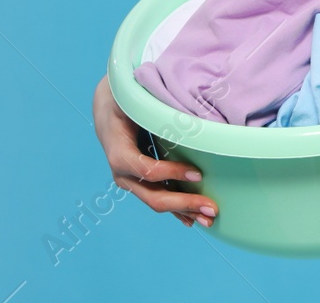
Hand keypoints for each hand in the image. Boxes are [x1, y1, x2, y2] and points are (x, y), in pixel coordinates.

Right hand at [93, 74, 216, 227]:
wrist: (108, 108)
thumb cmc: (126, 100)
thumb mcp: (136, 100)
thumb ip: (155, 108)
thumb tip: (187, 109)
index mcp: (119, 153)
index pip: (148, 171)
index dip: (173, 174)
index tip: (198, 174)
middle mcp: (122, 173)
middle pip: (154, 196)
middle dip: (184, 204)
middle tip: (212, 208)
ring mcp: (129, 181)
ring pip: (157, 202)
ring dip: (184, 211)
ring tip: (209, 218)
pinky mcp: (138, 182)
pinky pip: (157, 197)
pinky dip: (175, 209)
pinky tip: (191, 218)